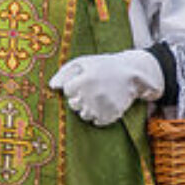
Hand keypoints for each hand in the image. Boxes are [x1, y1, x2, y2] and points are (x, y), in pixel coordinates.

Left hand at [49, 51, 164, 125]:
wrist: (132, 72)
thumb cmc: (104, 66)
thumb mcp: (82, 62)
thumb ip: (64, 73)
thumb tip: (52, 87)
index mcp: (84, 80)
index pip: (67, 91)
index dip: (73, 85)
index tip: (83, 80)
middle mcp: (93, 95)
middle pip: (73, 105)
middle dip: (78, 98)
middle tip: (90, 89)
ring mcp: (103, 106)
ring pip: (84, 115)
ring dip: (87, 108)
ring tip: (97, 97)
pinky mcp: (112, 114)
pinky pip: (97, 122)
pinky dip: (98, 115)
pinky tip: (103, 105)